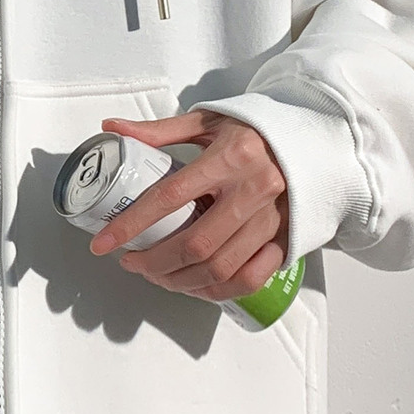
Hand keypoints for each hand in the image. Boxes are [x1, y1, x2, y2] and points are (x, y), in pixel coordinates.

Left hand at [88, 111, 289, 302]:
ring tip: (156, 275)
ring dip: (180, 281)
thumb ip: (160, 130)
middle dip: (154, 263)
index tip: (105, 242)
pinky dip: (217, 291)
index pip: (169, 197)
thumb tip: (114, 129)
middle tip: (131, 262)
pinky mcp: (284, 238)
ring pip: (220, 268)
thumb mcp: (208, 122)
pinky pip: (250, 278)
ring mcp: (272, 219)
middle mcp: (253, 191)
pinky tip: (193, 285)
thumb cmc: (254, 130)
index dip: (132, 224)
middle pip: (195, 244)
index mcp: (229, 157)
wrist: (309, 139)